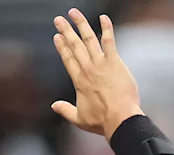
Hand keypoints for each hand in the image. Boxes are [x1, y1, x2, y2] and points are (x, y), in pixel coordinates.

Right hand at [51, 10, 141, 139]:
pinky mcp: (115, 62)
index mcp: (79, 81)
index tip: (57, 36)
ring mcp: (101, 64)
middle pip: (74, 46)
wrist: (120, 119)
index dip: (61, 46)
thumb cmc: (101, 121)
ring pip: (88, 39)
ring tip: (73, 13)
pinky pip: (109, 41)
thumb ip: (65, 110)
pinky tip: (103, 17)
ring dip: (81, 24)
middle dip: (66, 31)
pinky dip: (106, 28)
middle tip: (59, 19)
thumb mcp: (79, 119)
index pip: (67, 59)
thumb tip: (53, 106)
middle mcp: (87, 69)